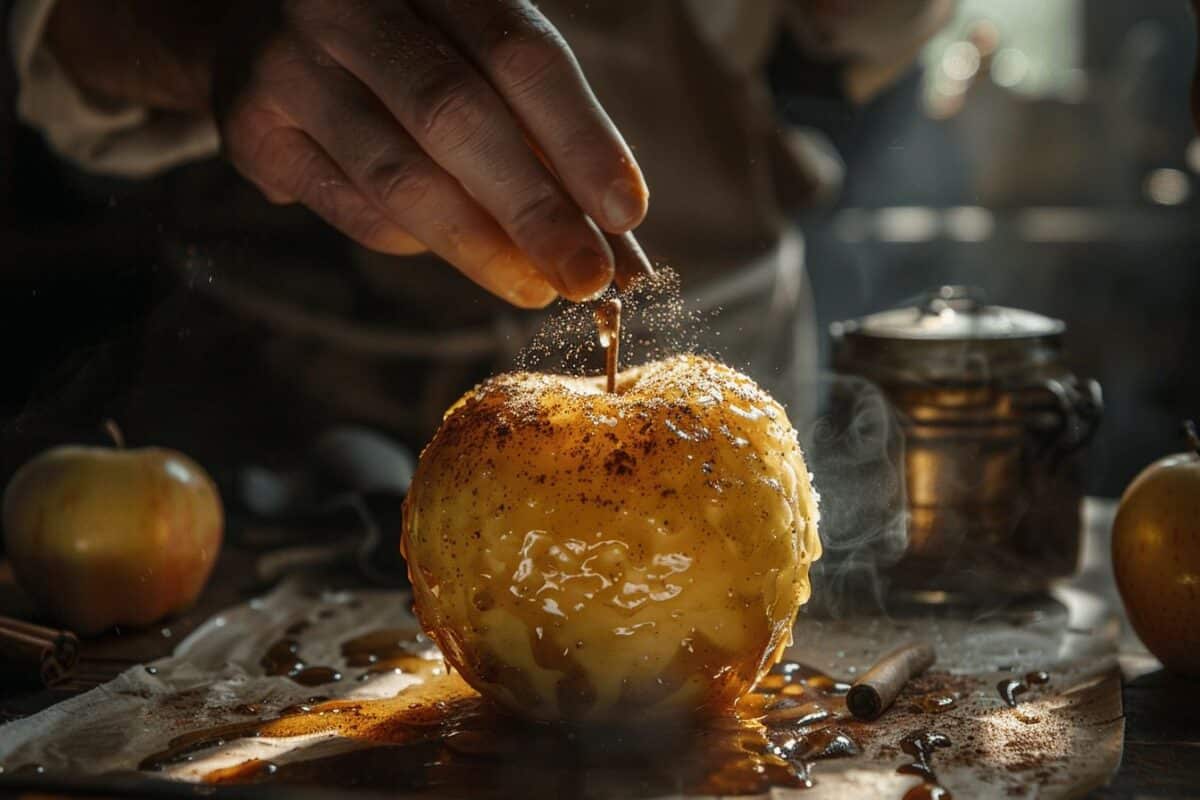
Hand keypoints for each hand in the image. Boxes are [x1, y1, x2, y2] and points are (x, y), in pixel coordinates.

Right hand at [48, 0, 648, 306]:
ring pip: (397, 175)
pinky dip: (414, 239)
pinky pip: (352, 205)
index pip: (519, 54)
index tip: (626, 214)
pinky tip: (457, 249)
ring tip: (535, 288)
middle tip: (587, 278)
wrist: (262, 29)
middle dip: (533, 209)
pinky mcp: (252, 127)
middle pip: (456, 115)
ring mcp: (289, 60)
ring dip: (478, 246)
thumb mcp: (478, 62)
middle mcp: (350, 1)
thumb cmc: (410, 50)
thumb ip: (544, 139)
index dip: (580, 138)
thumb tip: (619, 242)